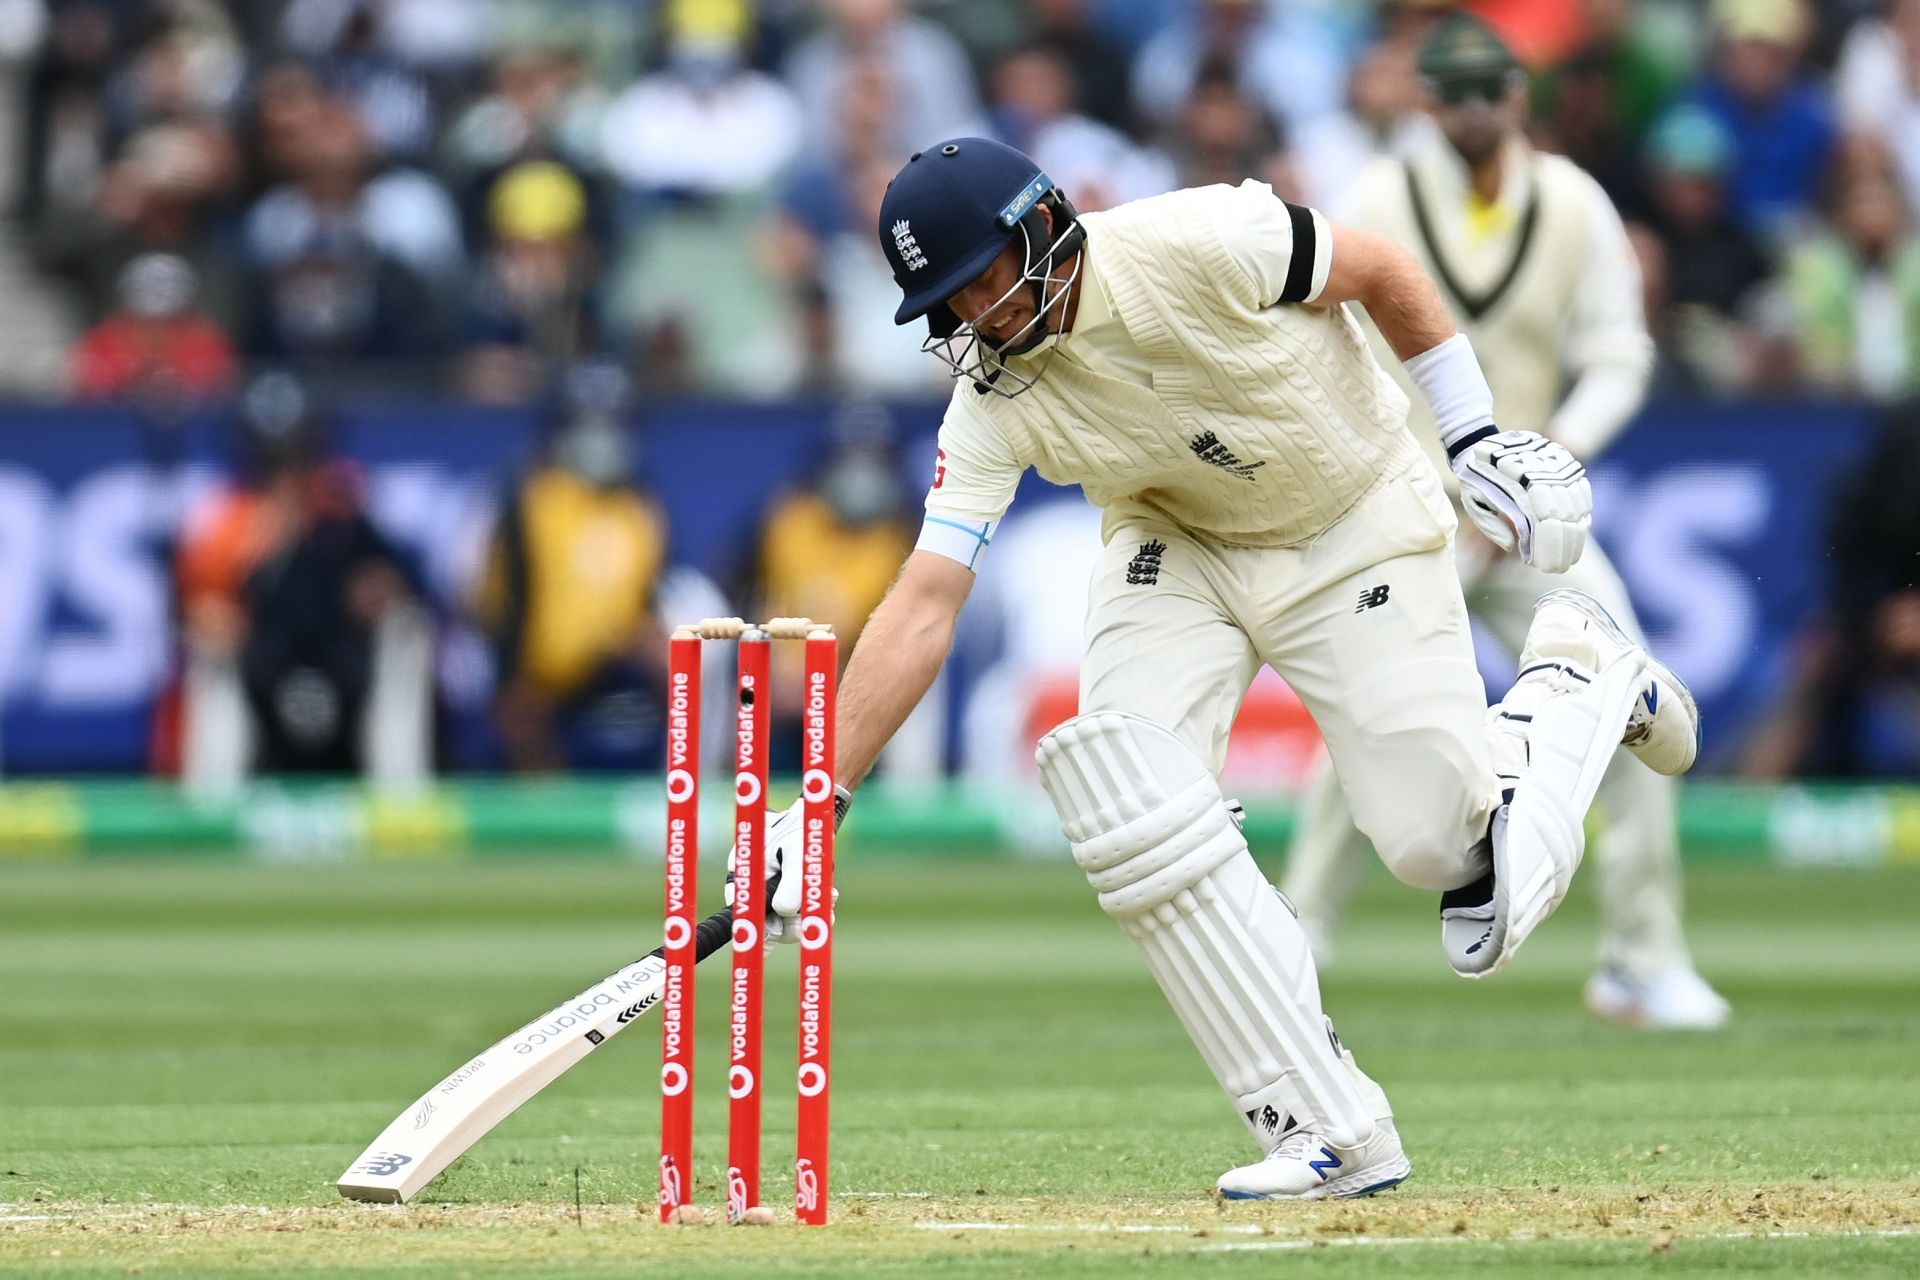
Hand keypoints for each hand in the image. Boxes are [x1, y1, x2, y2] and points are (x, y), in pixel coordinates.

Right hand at [724, 788, 848, 944]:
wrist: (813, 819)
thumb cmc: (800, 831)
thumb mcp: (797, 854)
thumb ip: (792, 881)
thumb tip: (785, 910)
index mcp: (742, 873)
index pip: (744, 911)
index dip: (758, 929)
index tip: (772, 941)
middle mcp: (750, 886)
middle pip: (764, 922)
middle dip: (790, 925)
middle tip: (811, 924)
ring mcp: (768, 891)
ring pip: (784, 919)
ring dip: (806, 917)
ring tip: (831, 900)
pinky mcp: (785, 894)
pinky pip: (796, 913)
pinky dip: (812, 910)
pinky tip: (830, 899)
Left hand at [1451, 430, 1589, 573]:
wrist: (1481, 442)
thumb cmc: (1475, 479)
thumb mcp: (1473, 502)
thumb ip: (1491, 526)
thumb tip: (1513, 548)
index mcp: (1517, 482)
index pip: (1543, 519)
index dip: (1548, 546)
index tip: (1546, 567)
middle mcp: (1541, 471)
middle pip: (1564, 513)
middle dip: (1565, 545)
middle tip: (1560, 568)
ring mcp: (1555, 464)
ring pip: (1577, 503)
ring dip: (1577, 533)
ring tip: (1571, 555)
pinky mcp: (1563, 460)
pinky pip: (1581, 488)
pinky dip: (1583, 511)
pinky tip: (1579, 529)